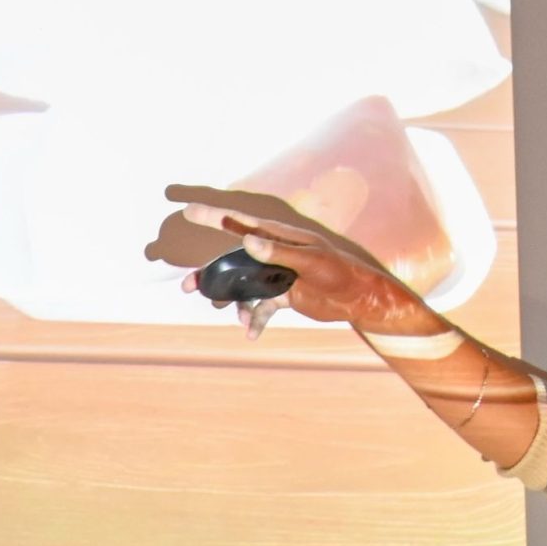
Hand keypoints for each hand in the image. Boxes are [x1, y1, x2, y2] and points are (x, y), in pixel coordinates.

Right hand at [149, 197, 442, 341]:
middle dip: (211, 275)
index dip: (213, 216)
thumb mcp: (311, 261)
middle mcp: (273, 254)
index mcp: (278, 237)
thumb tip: (246, 240)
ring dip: (232, 302)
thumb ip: (278, 252)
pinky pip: (261, 308)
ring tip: (228, 316)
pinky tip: (251, 335)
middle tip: (187, 288)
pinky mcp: (284, 295)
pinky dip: (255, 321)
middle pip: (233, 260)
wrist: (359, 299)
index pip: (240, 223)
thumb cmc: (340, 272)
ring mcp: (277, 275)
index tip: (187, 210)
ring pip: (243, 287)